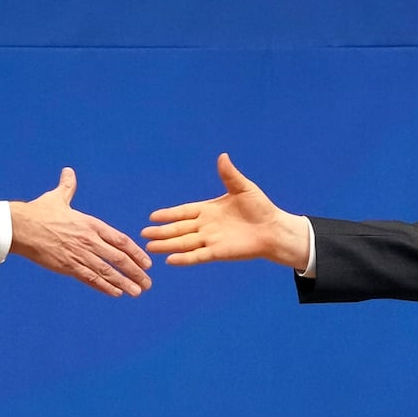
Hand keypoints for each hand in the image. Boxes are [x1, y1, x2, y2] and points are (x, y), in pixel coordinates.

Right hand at [9, 167, 152, 296]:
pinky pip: (90, 278)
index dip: (136, 252)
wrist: (20, 226)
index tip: (147, 262)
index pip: (120, 240)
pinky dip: (104, 287)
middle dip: (136, 272)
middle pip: (119, 258)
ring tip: (137, 292)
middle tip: (148, 283)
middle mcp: (89, 240)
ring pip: (107, 271)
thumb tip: (68, 172)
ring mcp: (79, 254)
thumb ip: (67, 187)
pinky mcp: (67, 266)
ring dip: (124, 283)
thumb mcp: (57, 197)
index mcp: (90, 224)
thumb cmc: (38, 212)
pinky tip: (116, 293)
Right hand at [142, 153, 309, 268]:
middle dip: (162, 231)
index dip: (169, 214)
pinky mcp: (218, 252)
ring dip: (167, 245)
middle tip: (144, 234)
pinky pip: (197, 256)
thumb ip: (229, 175)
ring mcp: (211, 240)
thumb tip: (222, 156)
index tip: (152, 216)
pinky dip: (184, 258)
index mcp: (209, 210)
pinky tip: (170, 260)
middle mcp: (206, 226)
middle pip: (179, 229)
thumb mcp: (243, 188)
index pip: (184, 212)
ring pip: (184, 243)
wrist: (274, 229)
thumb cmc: (260, 208)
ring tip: (150, 247)